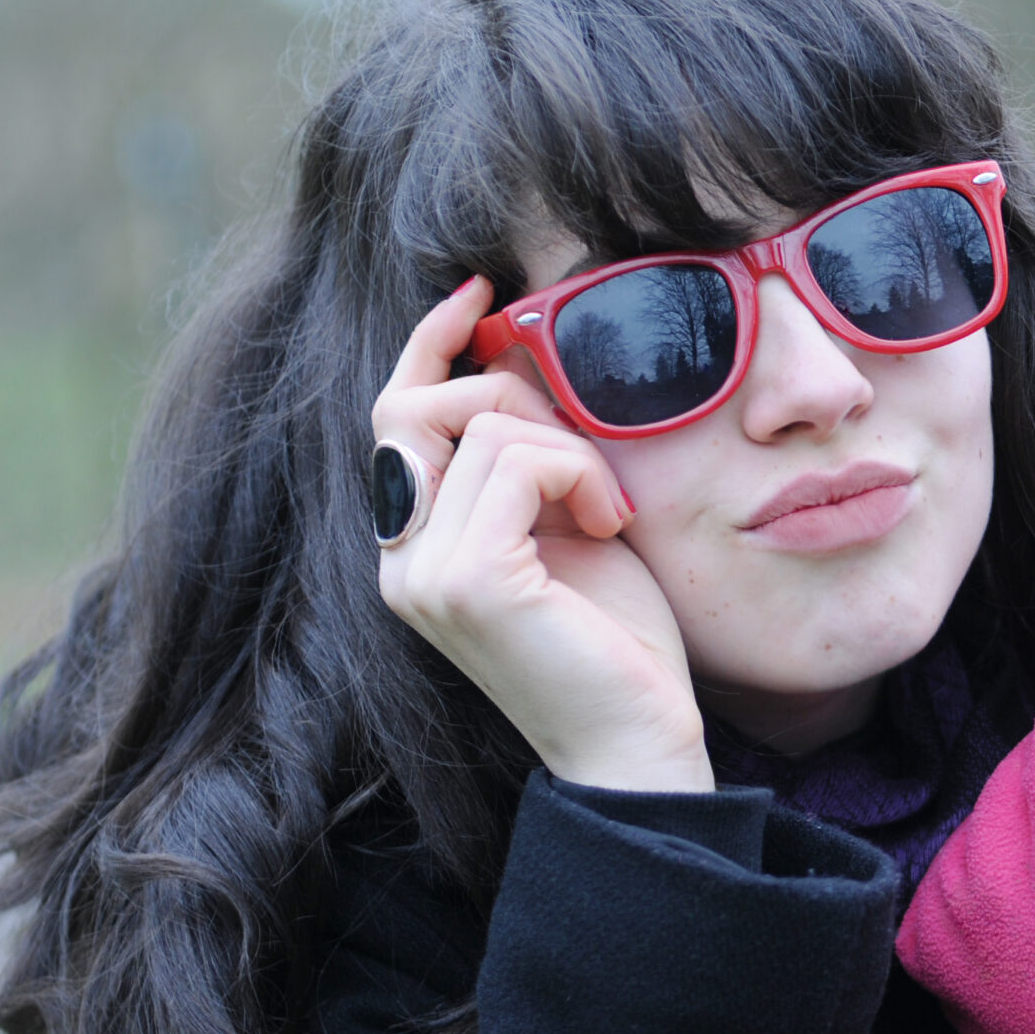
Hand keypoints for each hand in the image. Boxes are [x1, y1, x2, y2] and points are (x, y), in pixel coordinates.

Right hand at [372, 278, 714, 792]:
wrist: (641, 740)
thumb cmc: (617, 641)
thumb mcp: (566, 522)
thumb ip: (529, 457)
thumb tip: (520, 354)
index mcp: (414, 545)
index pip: (393, 414)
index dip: (430, 343)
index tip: (483, 294)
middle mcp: (398, 559)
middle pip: (422, 404)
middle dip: (517, 398)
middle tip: (589, 464)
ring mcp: (422, 572)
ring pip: (483, 424)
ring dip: (567, 448)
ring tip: (608, 510)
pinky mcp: (466, 580)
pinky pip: (517, 459)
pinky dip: (576, 474)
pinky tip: (609, 522)